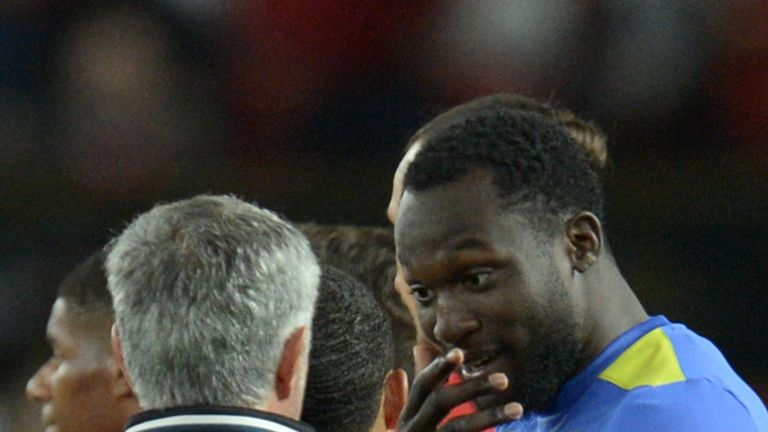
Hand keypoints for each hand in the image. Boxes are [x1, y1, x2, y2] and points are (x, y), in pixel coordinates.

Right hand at [398, 348, 523, 431]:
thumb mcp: (414, 422)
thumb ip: (422, 394)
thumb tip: (425, 351)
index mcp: (409, 418)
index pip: (422, 386)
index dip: (438, 368)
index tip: (459, 353)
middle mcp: (412, 431)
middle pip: (440, 402)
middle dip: (472, 387)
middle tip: (504, 379)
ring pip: (458, 428)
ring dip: (489, 415)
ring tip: (518, 409)